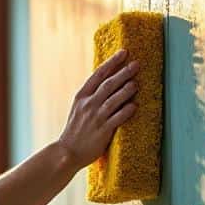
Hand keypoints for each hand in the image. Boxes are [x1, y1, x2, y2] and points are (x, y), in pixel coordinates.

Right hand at [56, 49, 140, 168]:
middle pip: (108, 84)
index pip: (98, 74)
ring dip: (127, 90)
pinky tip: (135, 106)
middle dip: (124, 72)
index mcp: (81, 96)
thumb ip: (91, 96)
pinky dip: (127, 111)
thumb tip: (109, 82)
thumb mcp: (78, 108)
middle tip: (136, 64)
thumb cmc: (75, 130)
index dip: (112, 62)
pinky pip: (117, 118)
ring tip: (137, 84)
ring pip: (114, 99)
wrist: (67, 151)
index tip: (123, 52)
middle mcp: (88, 104)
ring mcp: (95, 117)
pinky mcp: (102, 130)